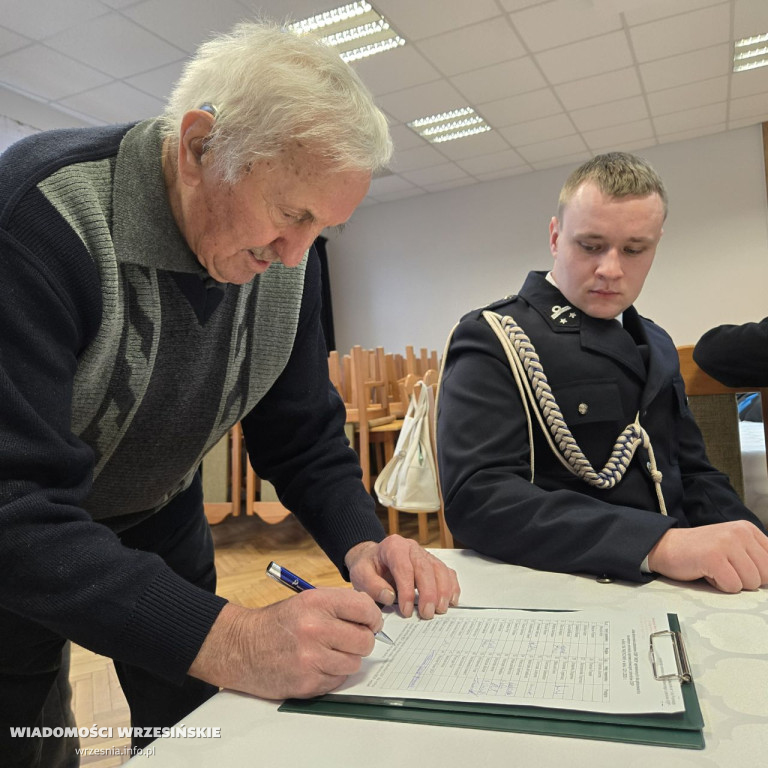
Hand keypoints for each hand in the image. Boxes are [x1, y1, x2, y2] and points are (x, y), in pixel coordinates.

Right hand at [189, 588, 381, 698]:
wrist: (242, 647)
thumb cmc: (278, 623)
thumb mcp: (306, 600)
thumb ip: (339, 604)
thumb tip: (371, 615)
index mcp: (316, 602)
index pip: (364, 608)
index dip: (373, 617)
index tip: (371, 622)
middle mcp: (314, 629)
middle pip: (364, 640)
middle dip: (362, 640)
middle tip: (351, 639)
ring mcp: (310, 658)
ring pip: (354, 663)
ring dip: (347, 659)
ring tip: (331, 652)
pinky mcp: (307, 683)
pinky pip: (338, 681)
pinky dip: (333, 675)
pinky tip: (318, 665)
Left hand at [344, 535, 460, 618]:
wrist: (373, 559)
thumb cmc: (368, 567)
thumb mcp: (360, 575)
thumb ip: (372, 586)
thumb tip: (389, 597)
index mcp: (393, 547)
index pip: (404, 568)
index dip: (407, 590)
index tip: (406, 610)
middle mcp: (411, 548)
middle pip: (425, 568)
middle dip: (428, 593)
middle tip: (427, 613)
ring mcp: (424, 554)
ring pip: (439, 569)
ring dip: (443, 590)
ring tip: (440, 609)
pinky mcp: (432, 563)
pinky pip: (446, 571)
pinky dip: (451, 586)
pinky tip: (451, 600)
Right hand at [647, 520, 767, 592]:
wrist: (665, 546)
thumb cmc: (700, 551)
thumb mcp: (734, 547)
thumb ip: (756, 557)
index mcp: (748, 529)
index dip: (761, 573)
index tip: (742, 570)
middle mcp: (740, 532)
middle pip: (766, 575)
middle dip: (746, 579)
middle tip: (726, 569)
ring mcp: (726, 543)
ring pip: (751, 582)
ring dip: (732, 582)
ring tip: (715, 569)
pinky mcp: (713, 557)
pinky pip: (732, 586)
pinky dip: (719, 585)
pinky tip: (707, 572)